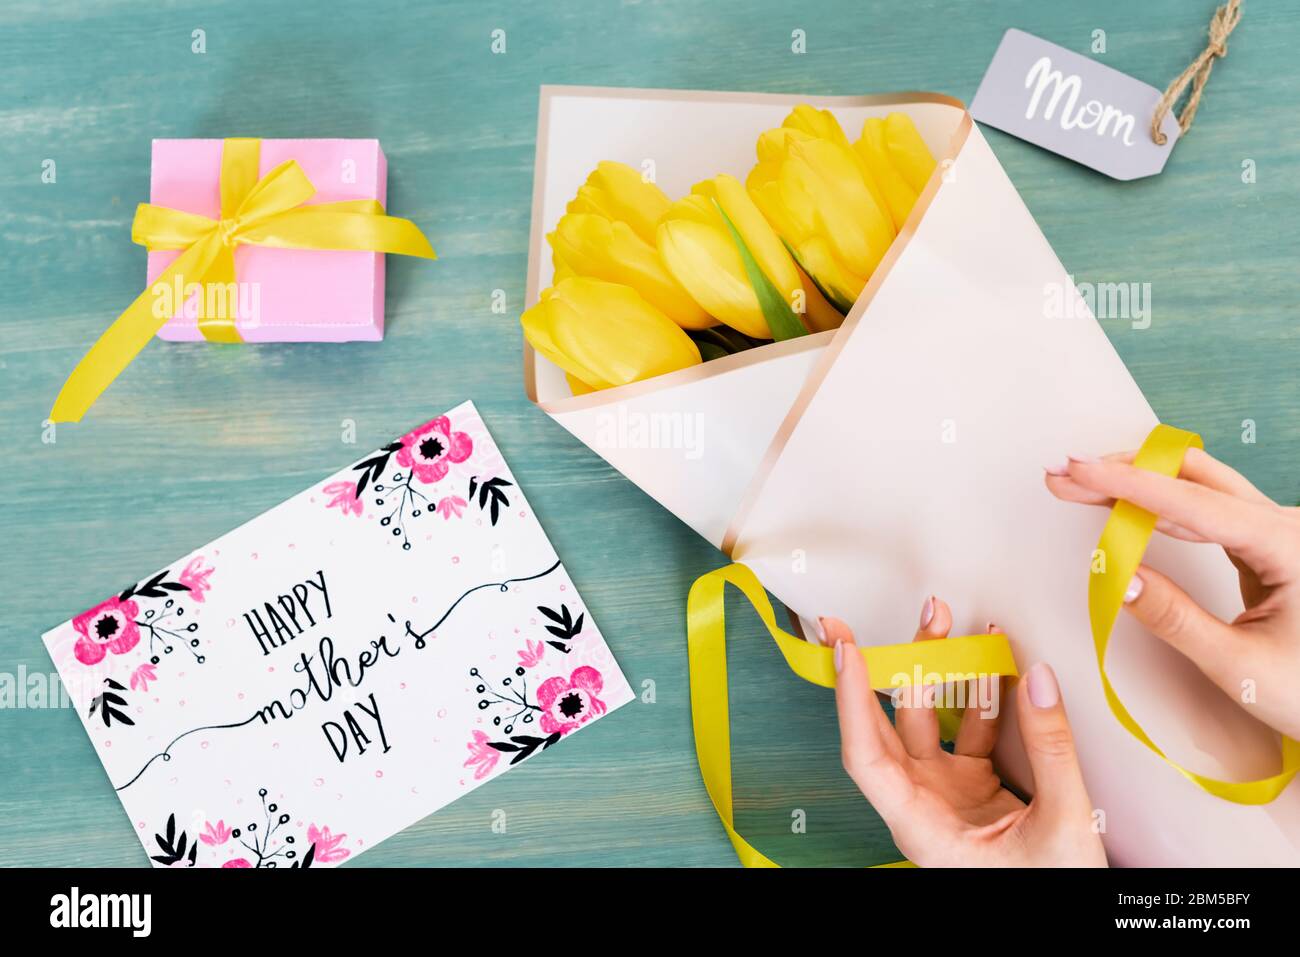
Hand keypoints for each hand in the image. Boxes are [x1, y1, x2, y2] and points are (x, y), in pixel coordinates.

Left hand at [823, 603, 1106, 866]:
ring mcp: (945, 795)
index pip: (866, 756)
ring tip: (945, 621)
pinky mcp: (972, 789)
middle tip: (864, 622)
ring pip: (927, 722)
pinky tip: (993, 660)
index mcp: (920, 827)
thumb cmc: (1055, 892)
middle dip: (883, 667)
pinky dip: (981, 696)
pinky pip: (969, 732)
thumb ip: (1051, 750)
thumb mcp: (1062, 826)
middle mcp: (921, 806)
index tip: (845, 650)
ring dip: (936, 672)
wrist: (1073, 925)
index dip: (850, 700)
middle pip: (887, 727)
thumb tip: (1036, 677)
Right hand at [1046, 448, 1299, 739]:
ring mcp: (1279, 532)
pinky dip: (1159, 504)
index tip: (1078, 471)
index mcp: (1290, 547)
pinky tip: (1124, 507)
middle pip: (1195, 475)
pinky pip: (1207, 510)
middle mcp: (1288, 526)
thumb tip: (1122, 578)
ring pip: (1199, 487)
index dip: (1128, 484)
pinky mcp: (1268, 546)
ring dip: (1137, 483)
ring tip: (1079, 487)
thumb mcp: (1241, 667)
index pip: (1193, 503)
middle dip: (1125, 470)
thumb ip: (1178, 621)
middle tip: (1065, 475)